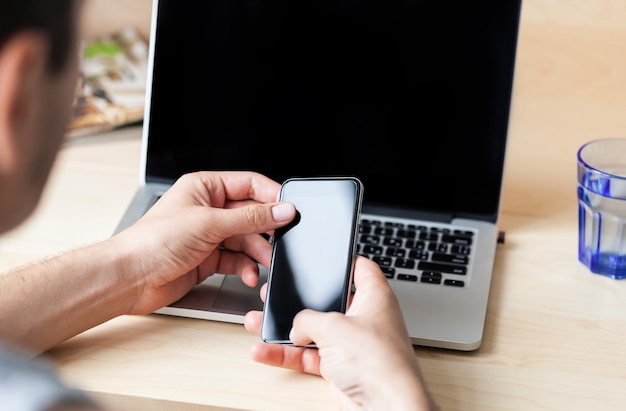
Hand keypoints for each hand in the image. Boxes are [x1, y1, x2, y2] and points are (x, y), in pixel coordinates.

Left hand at [114, 171, 295, 314]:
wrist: (131, 278)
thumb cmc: (154, 241)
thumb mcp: (210, 224)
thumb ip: (250, 219)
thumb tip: (282, 210)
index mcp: (205, 188)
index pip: (249, 185)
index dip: (272, 196)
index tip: (290, 210)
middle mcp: (208, 209)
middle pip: (251, 215)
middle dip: (265, 231)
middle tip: (280, 242)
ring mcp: (209, 235)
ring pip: (246, 239)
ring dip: (257, 253)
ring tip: (264, 263)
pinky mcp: (208, 259)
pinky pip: (237, 259)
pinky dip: (245, 267)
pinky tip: (248, 274)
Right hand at [244, 256, 436, 409]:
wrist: (386, 407)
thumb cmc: (378, 363)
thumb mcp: (333, 326)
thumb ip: (307, 319)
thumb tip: (296, 326)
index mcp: (374, 297)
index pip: (361, 268)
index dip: (344, 260)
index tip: (326, 256)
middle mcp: (364, 319)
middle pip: (328, 302)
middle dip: (300, 300)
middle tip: (278, 292)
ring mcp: (351, 345)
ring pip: (313, 332)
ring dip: (285, 329)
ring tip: (259, 321)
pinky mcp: (340, 368)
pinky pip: (308, 357)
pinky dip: (286, 355)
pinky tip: (265, 350)